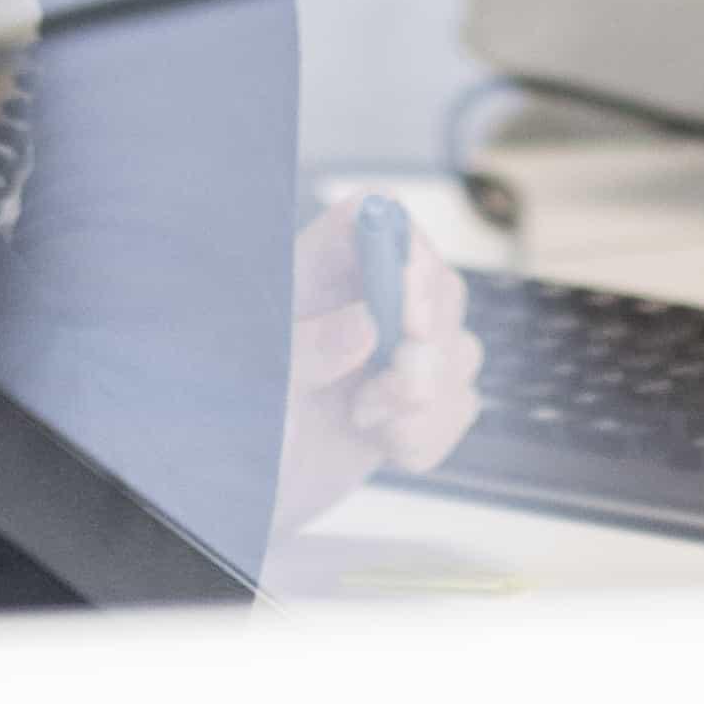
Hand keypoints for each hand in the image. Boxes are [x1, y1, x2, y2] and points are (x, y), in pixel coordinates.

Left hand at [274, 200, 480, 532]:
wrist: (251, 490)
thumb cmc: (241, 419)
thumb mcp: (262, 379)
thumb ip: (307, 347)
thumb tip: (366, 325)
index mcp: (318, 266)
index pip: (380, 214)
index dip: (408, 251)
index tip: (409, 320)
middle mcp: (368, 295)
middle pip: (440, 285)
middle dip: (427, 350)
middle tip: (389, 391)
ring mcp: (399, 346)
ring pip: (460, 347)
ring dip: (423, 402)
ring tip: (366, 423)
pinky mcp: (421, 396)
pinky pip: (462, 402)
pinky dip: (429, 435)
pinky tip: (386, 447)